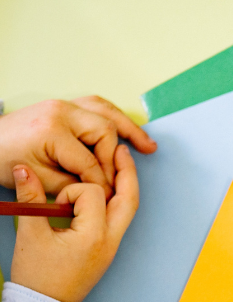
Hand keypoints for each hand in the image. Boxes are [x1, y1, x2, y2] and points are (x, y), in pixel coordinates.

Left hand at [0, 98, 155, 198]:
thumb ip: (74, 183)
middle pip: (105, 130)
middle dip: (116, 156)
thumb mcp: (39, 179)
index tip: (108, 196)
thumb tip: (102, 187)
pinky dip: (115, 117)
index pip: (91, 160)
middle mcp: (60, 111)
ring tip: (148, 145)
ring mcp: (62, 105)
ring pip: (106, 111)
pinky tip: (127, 129)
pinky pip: (96, 106)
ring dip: (129, 127)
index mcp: (52, 129)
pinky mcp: (63, 106)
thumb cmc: (5, 160)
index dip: (102, 181)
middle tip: (126, 175)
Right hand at [10, 147, 138, 301]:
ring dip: (123, 186)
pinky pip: (119, 219)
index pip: (93, 194)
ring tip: (117, 163)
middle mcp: (110, 240)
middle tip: (120, 148)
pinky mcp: (108, 249)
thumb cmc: (39, 277)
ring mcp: (112, 246)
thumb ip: (30, 199)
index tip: (55, 202)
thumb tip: (22, 168)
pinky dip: (115, 201)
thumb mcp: (30, 235)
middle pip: (128, 199)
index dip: (72, 189)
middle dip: (126, 173)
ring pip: (127, 209)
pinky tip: (106, 190)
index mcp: (94, 235)